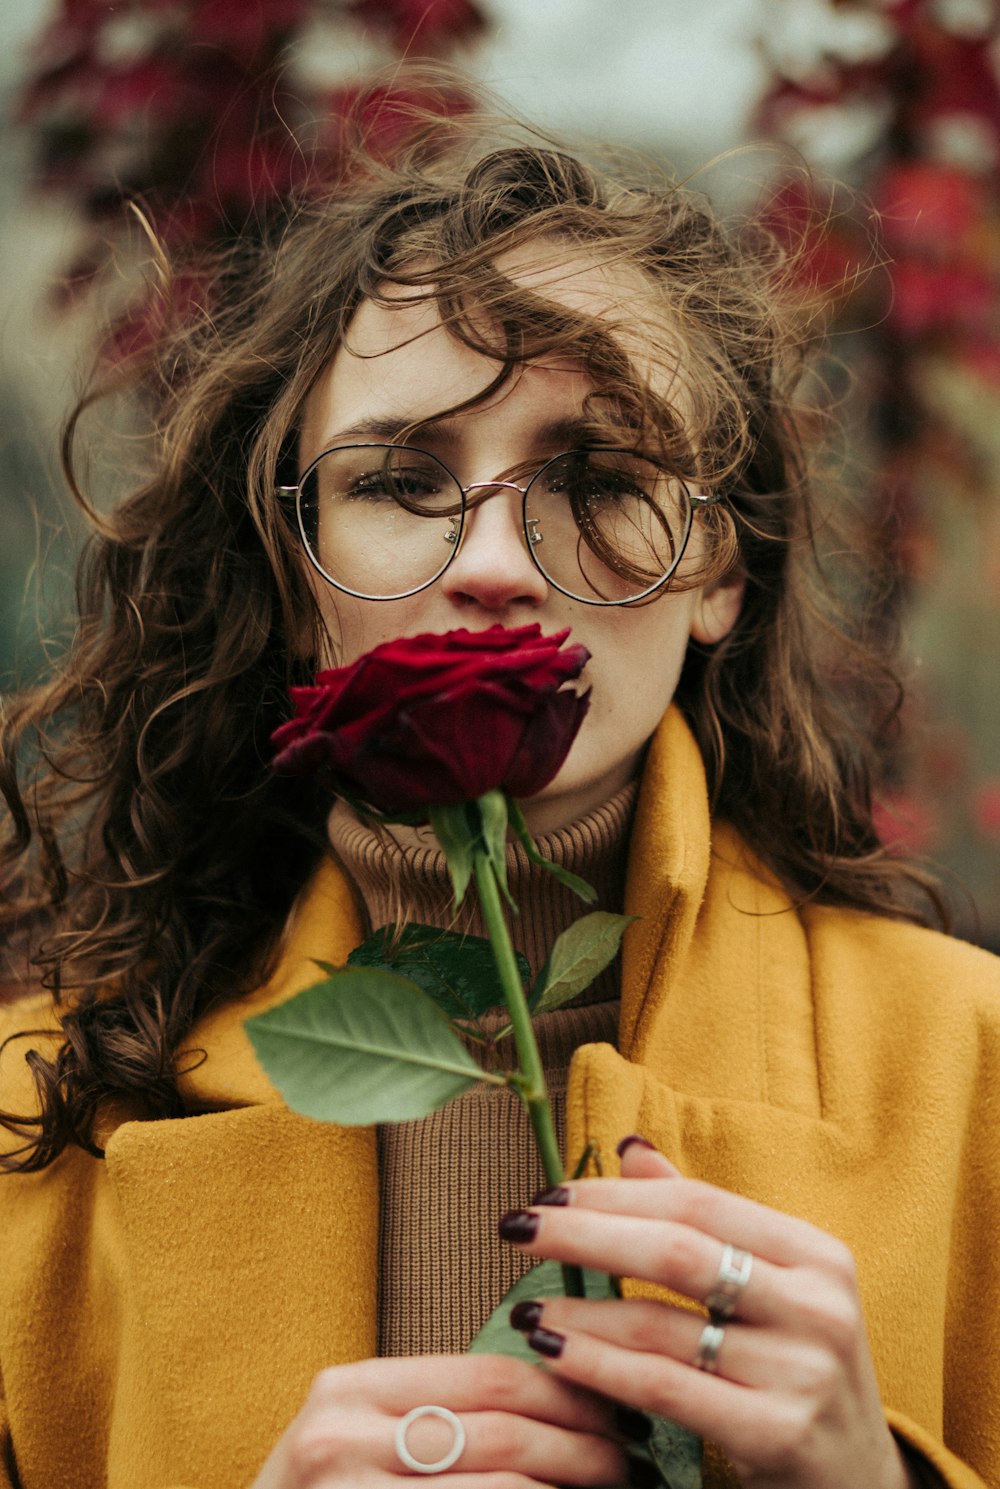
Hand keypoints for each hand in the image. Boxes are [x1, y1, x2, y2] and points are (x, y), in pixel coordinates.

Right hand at [249, 1351, 631, 1486]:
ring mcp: (345, 1488)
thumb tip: (561, 1402)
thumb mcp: (367, 1452)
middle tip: (631, 1455)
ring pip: (505, 1481)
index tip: (615, 1404)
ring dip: (575, 1483)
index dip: (565, 1388)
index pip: (488, 1374)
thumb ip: (439, 1420)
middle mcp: (340, 1433)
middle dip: (584, 1441)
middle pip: (503, 1425)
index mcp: (351, 1391)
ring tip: (619, 1484)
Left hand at [498, 1138, 917, 1488]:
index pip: (697, 1202)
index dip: (615, 1194)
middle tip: (516, 1226)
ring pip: (662, 1325)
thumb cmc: (795, 1373)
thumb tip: (628, 1148)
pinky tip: (551, 1353)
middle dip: (584, 1233)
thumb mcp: (768, 1291)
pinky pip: (664, 1389)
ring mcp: (802, 1373)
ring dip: (580, 1311)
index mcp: (815, 1254)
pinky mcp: (778, 1436)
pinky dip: (597, 1366)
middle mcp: (817, 1306)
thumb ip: (701, 1222)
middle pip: (675, 1250)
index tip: (548, 1194)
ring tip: (525, 1307)